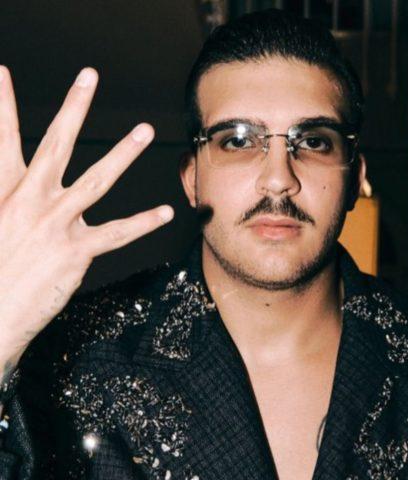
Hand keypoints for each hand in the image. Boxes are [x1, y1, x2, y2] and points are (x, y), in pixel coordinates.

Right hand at [0, 66, 173, 364]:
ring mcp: (55, 224)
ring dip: (122, 153)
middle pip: (56, 144)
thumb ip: (12, 203)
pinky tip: (165, 212)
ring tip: (143, 131)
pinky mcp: (75, 251)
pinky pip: (117, 233)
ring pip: (96, 180)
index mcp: (5, 193)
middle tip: (89, 76)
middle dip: (73, 107)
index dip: (3, 105)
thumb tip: (25, 192)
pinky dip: (142, 222)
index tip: (3, 73)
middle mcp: (30, 201)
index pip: (3, 139)